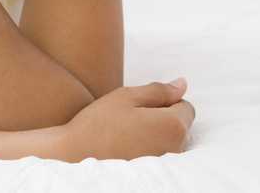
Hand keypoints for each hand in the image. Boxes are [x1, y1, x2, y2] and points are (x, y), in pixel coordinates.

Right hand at [61, 78, 195, 161]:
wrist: (74, 156)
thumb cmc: (100, 123)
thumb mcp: (129, 96)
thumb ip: (160, 90)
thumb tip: (182, 84)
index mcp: (173, 126)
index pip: (186, 107)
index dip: (165, 101)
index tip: (141, 106)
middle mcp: (176, 150)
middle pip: (180, 126)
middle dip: (163, 118)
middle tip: (132, 119)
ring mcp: (165, 165)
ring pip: (170, 141)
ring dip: (157, 134)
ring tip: (128, 134)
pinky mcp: (153, 174)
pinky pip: (161, 156)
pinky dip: (150, 149)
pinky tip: (128, 148)